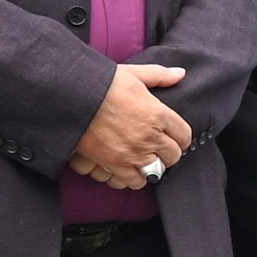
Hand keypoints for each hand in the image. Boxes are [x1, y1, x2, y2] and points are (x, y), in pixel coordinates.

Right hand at [71, 63, 189, 189]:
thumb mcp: (134, 74)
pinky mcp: (113, 164)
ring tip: (141, 161)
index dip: (180, 138)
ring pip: (154, 173)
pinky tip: (124, 169)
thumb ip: (159, 76)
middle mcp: (150, 137)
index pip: (184, 136)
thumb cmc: (102, 84)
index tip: (173, 138)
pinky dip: (129, 178)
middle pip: (172, 157)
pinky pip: (130, 182)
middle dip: (167, 154)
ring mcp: (132, 153)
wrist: (71, 97)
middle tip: (157, 150)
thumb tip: (180, 74)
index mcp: (159, 114)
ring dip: (149, 168)